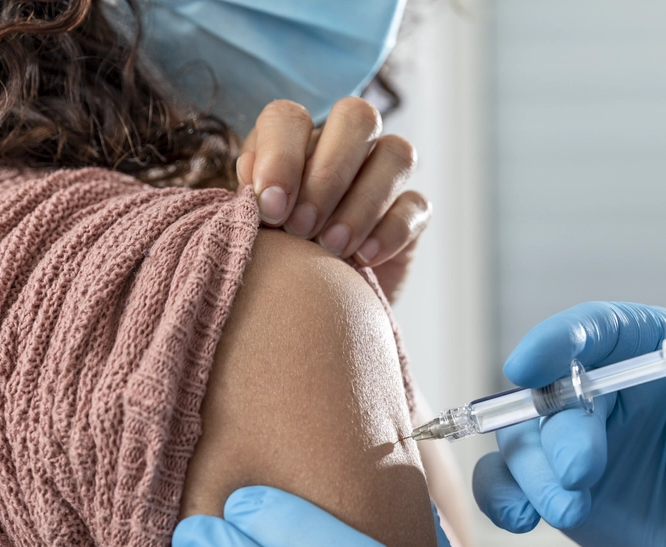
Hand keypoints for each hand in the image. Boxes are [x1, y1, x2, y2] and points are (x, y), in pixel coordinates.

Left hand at [238, 97, 429, 301]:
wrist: (310, 310)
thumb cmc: (273, 262)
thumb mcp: (252, 231)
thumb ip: (248, 200)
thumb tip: (251, 171)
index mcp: (294, 141)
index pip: (290, 117)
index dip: (281, 154)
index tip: (269, 207)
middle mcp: (344, 147)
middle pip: (358, 117)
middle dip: (329, 174)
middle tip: (301, 228)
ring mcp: (384, 176)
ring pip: (397, 154)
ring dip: (362, 201)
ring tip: (331, 247)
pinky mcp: (412, 214)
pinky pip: (416, 206)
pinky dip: (390, 231)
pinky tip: (362, 259)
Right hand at [472, 302, 665, 546]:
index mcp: (652, 353)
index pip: (594, 331)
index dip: (556, 340)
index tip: (528, 363)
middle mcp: (605, 391)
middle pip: (550, 393)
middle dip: (557, 433)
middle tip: (584, 474)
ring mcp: (577, 442)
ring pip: (521, 440)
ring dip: (533, 474)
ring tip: (573, 511)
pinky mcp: (560, 489)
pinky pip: (507, 484)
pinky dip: (499, 499)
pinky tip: (520, 522)